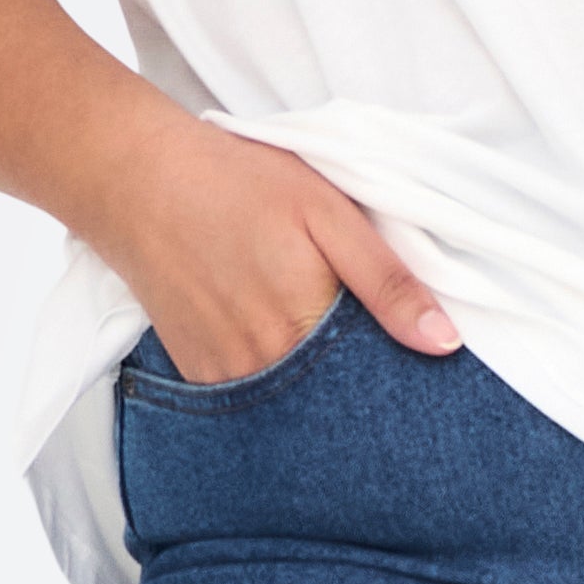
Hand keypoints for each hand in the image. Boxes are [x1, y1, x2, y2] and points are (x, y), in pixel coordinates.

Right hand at [89, 110, 458, 386]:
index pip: (376, 382)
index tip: (411, 360)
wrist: (138, 181)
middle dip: (359, 384)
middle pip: (336, 399)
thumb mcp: (328, 214)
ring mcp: (226, 378)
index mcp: (307, 327)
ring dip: (316, 383)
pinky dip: (276, 379)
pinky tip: (277, 338)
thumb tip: (445, 343)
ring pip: (295, 402)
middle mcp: (265, 368)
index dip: (398, 370)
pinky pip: (254, 397)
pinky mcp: (197, 376)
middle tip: (359, 335)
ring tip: (315, 332)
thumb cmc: (239, 184)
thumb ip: (387, 281)